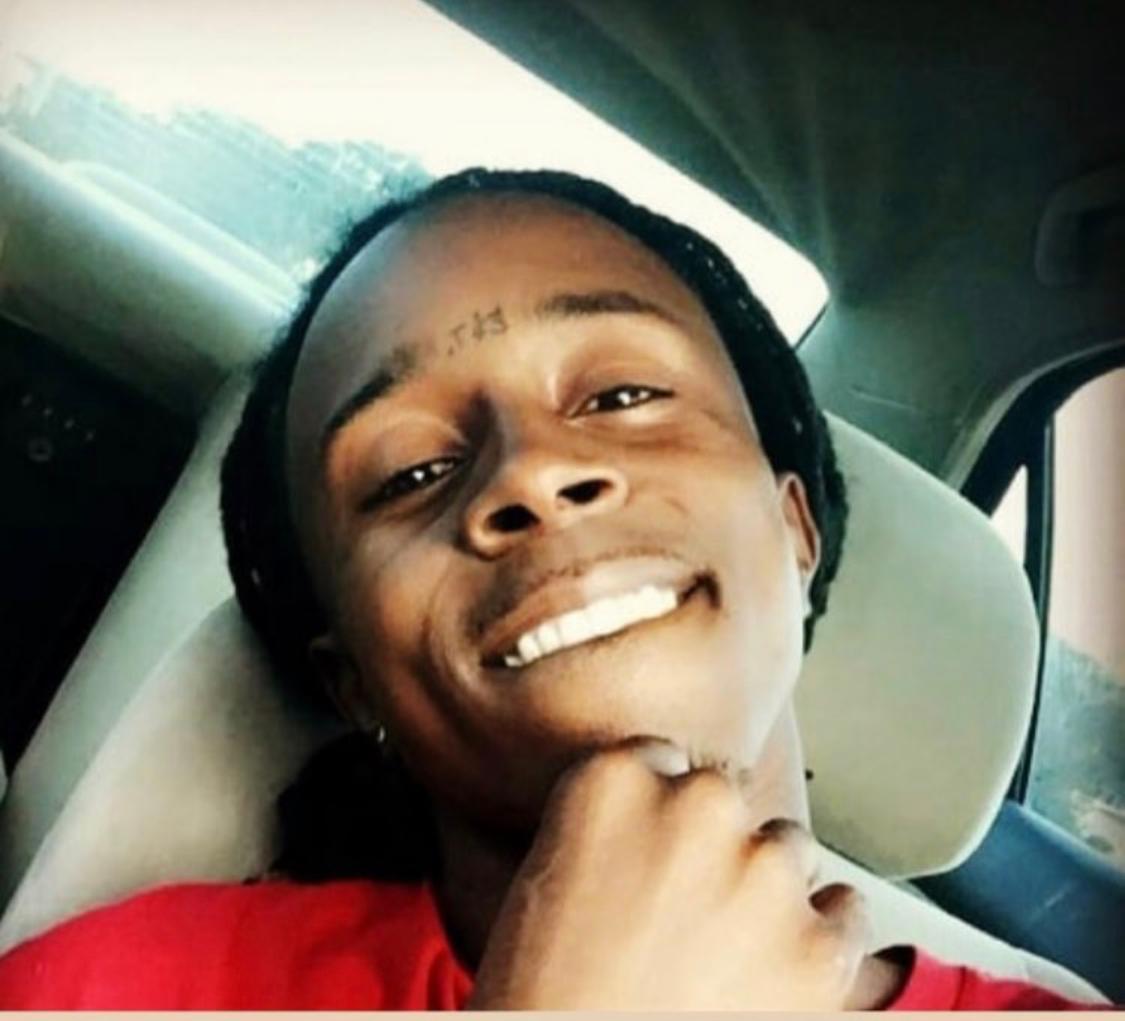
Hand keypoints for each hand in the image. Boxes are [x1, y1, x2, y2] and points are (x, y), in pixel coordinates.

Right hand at [468, 741, 869, 1009]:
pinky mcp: (817, 947)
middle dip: (709, 846)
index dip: (657, 815)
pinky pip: (845, 911)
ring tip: (724, 949)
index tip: (654, 849)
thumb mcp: (545, 879)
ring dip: (764, 888)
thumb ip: (613, 826)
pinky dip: (819, 938)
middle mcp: (695, 805)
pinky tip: (778, 969)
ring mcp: (763, 873)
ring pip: (787, 848)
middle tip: (679, 912)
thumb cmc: (544, 1000)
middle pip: (724, 798)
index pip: (662, 761)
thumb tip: (661, 830)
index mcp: (615, 781)